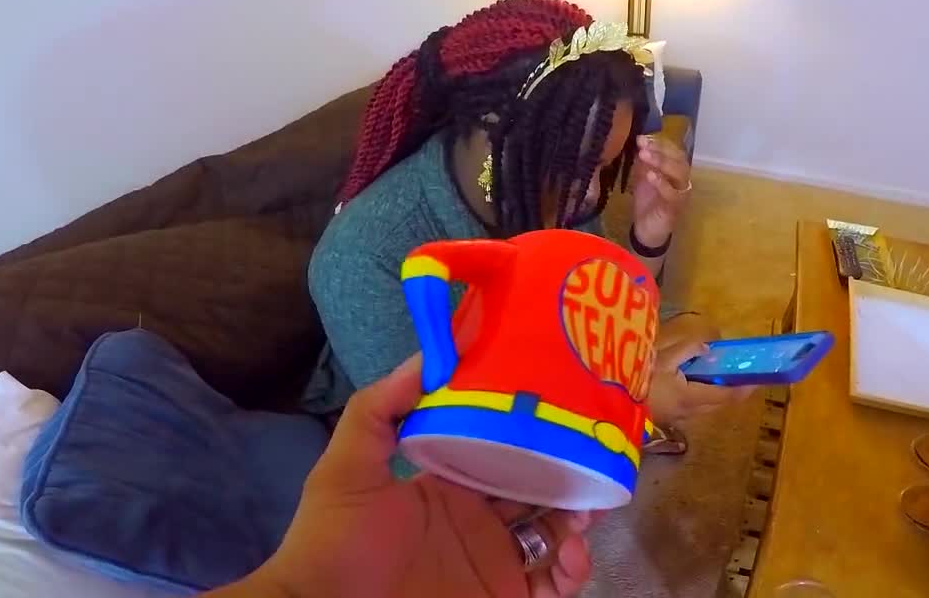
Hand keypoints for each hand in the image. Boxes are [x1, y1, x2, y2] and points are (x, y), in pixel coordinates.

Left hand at [206, 355, 593, 597]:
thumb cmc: (335, 543)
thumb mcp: (346, 470)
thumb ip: (378, 410)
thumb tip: (428, 354)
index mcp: (447, 483)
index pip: (500, 447)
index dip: (533, 431)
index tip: (563, 409)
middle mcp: (477, 518)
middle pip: (538, 486)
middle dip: (571, 472)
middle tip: (593, 462)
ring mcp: (493, 559)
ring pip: (555, 531)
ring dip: (578, 519)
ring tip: (585, 514)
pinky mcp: (504, 596)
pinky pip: (553, 584)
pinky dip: (573, 570)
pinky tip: (571, 555)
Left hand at [631, 134, 690, 247]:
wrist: (647, 229)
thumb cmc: (647, 202)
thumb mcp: (642, 178)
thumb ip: (643, 163)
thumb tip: (638, 144)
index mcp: (675, 170)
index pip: (673, 150)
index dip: (659, 142)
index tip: (642, 138)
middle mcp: (682, 179)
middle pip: (679, 159)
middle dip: (660, 149)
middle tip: (642, 145)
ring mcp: (681, 193)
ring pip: (679, 173)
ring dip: (662, 162)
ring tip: (644, 156)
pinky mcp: (676, 207)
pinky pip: (673, 193)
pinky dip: (662, 183)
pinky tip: (650, 176)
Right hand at [646, 339, 754, 426]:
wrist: (614, 407)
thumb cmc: (639, 382)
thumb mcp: (661, 359)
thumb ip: (687, 350)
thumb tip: (707, 348)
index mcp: (692, 397)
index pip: (727, 395)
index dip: (745, 387)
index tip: (759, 378)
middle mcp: (691, 411)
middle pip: (720, 402)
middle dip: (733, 389)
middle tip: (741, 372)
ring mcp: (680, 417)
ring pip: (707, 405)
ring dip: (717, 391)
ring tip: (719, 373)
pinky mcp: (670, 417)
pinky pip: (695, 405)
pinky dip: (702, 394)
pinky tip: (694, 380)